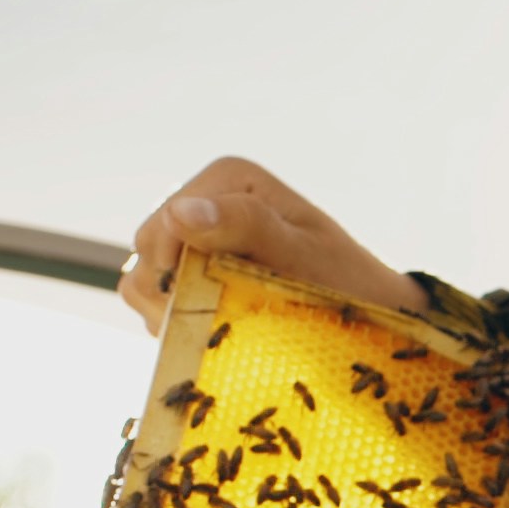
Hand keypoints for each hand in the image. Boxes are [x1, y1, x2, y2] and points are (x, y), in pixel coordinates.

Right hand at [121, 159, 423, 335]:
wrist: (366, 313)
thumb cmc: (343, 281)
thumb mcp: (302, 254)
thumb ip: (246, 225)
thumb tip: (179, 210)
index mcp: (228, 179)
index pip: (161, 225)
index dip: (177, 270)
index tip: (220, 297)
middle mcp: (205, 201)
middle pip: (145, 253)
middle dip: (177, 293)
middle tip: (229, 314)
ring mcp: (194, 240)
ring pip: (141, 283)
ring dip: (175, 313)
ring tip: (229, 322)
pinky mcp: (192, 274)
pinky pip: (154, 305)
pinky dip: (178, 323)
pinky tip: (220, 327)